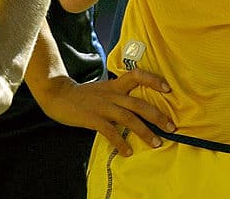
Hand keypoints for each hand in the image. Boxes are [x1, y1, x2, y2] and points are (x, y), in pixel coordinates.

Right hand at [34, 69, 175, 156]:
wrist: (58, 95)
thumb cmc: (84, 94)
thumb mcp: (104, 89)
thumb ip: (119, 93)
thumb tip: (137, 104)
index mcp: (115, 85)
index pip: (138, 75)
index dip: (153, 79)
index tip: (168, 88)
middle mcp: (112, 94)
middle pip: (139, 103)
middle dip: (157, 116)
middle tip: (171, 127)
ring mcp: (103, 106)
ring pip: (129, 118)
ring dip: (144, 132)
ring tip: (156, 143)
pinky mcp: (93, 118)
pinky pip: (110, 131)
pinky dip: (120, 142)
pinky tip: (128, 152)